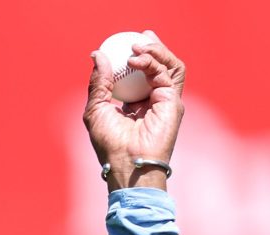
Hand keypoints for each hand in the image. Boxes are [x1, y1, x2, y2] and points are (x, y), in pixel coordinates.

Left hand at [83, 31, 185, 190]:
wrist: (125, 163)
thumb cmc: (108, 143)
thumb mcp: (96, 108)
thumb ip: (99, 82)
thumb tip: (97, 55)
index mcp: (134, 104)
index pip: (138, 74)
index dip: (135, 56)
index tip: (124, 44)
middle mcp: (152, 101)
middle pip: (158, 66)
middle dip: (152, 47)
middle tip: (139, 36)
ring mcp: (165, 100)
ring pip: (168, 65)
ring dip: (155, 51)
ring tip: (137, 46)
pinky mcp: (173, 101)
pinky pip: (170, 73)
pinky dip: (155, 61)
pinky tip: (137, 60)